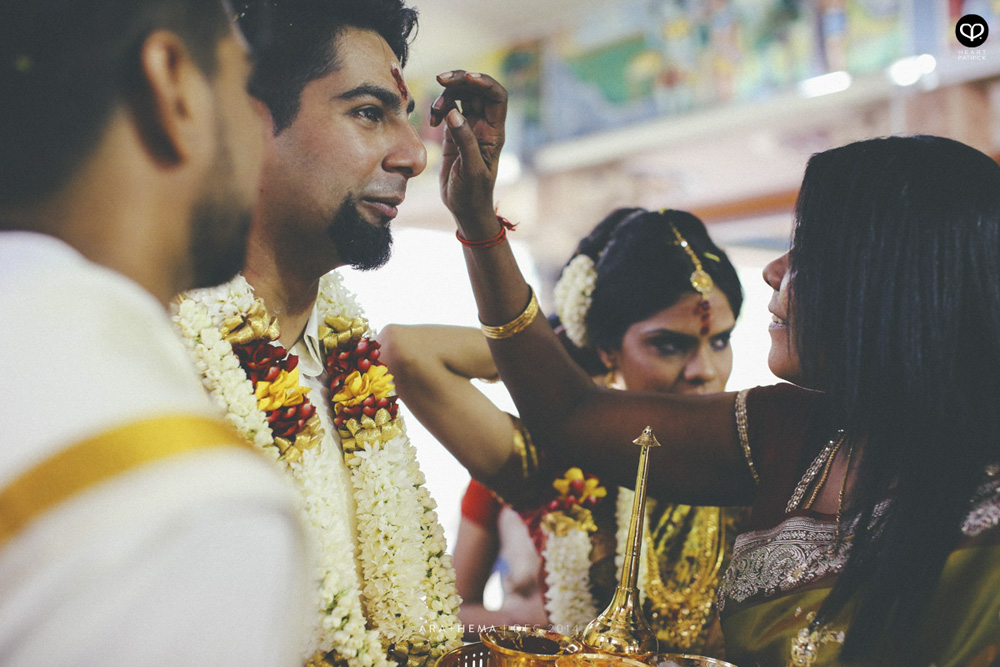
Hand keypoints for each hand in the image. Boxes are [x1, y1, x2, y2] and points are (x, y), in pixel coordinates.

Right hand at [431, 70, 507, 232]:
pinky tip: (432, 122)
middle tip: (441, 79)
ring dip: (447, 94)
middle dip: (460, 80)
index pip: (496, 96)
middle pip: (477, 90)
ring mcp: (469, 128)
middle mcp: (484, 126)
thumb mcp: (470, 170)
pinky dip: (438, 109)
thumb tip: (453, 112)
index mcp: (495, 132)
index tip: (466, 77)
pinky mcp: (454, 133)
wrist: (465, 209)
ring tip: (435, 110)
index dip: (484, 82)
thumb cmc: (473, 194)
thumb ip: (464, 141)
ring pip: (462, 96)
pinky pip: (448, 110)